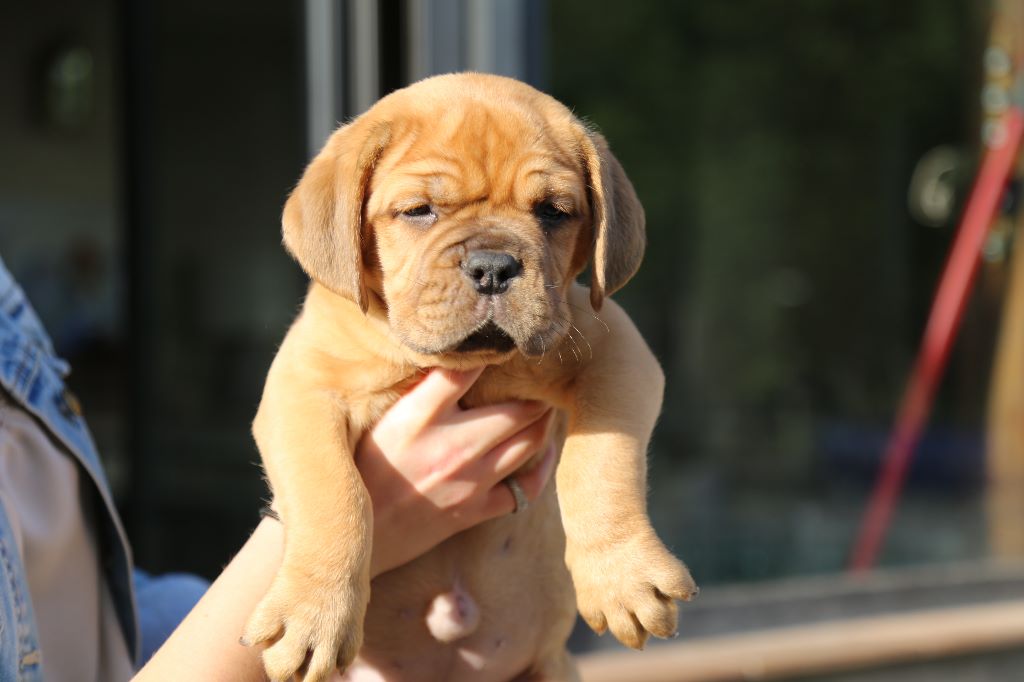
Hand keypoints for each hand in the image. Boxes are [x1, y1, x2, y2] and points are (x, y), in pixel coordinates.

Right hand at [355, 367, 555, 575]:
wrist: (354, 534)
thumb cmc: (360, 470)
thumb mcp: (376, 420)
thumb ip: (415, 392)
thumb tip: (451, 358)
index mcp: (418, 415)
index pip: (465, 369)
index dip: (491, 351)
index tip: (504, 344)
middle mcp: (452, 444)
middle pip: (518, 409)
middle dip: (536, 392)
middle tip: (541, 381)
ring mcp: (469, 480)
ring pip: (530, 442)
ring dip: (544, 422)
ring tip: (545, 409)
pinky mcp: (476, 510)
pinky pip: (527, 488)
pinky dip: (542, 467)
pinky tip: (544, 453)